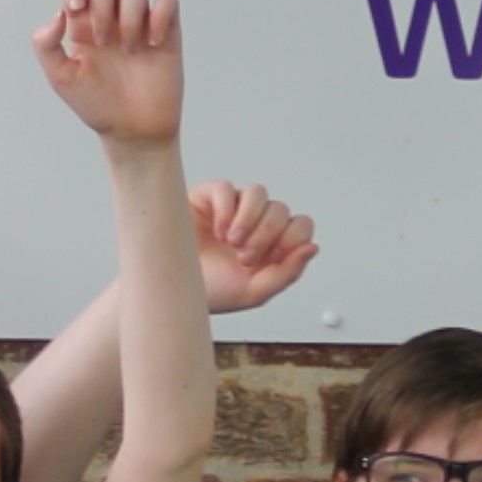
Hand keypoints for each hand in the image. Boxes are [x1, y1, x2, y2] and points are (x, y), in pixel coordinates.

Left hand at [34, 0, 184, 145]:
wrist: (134, 130)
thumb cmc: (97, 105)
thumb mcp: (61, 79)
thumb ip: (46, 45)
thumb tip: (58, 15)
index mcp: (81, 23)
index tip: (75, 10)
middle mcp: (109, 16)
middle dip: (101, 5)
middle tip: (102, 42)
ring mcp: (139, 21)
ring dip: (129, 16)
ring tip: (129, 51)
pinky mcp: (167, 29)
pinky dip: (161, 13)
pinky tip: (154, 43)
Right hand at [193, 181, 317, 315]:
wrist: (169, 290)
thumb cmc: (209, 292)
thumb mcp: (254, 292)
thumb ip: (287, 273)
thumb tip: (312, 248)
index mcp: (272, 245)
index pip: (301, 226)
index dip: (292, 239)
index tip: (269, 260)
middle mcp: (256, 223)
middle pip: (280, 209)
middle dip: (266, 235)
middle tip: (244, 258)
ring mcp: (232, 208)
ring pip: (258, 192)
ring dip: (250, 219)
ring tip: (232, 242)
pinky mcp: (207, 198)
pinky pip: (226, 188)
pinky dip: (226, 209)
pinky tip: (218, 231)